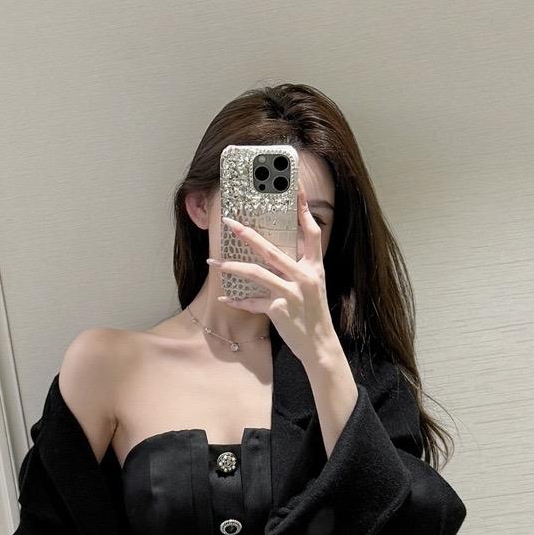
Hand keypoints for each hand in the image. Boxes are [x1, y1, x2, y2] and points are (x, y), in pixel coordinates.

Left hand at [207, 181, 336, 364]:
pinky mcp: (279, 310)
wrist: (320, 345)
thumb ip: (298, 268)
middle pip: (272, 250)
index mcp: (314, 267)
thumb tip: (277, 253)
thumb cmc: (314, 314)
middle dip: (248, 235)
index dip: (304, 210)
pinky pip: (253, 302)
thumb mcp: (313, 286)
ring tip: (213, 261)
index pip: (311, 232)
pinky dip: (238, 300)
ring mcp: (291, 293)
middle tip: (230, 223)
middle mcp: (304, 276)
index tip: (296, 189)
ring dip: (232, 266)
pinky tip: (224, 298)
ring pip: (257, 273)